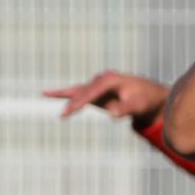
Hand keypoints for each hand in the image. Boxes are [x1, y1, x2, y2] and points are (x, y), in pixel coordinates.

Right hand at [46, 71, 167, 127]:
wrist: (151, 96)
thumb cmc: (146, 100)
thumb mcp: (138, 105)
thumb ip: (126, 109)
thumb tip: (113, 114)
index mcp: (110, 79)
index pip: (91, 91)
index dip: (80, 102)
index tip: (70, 111)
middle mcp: (101, 78)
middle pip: (82, 91)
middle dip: (71, 103)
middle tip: (62, 116)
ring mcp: (97, 84)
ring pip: (77, 91)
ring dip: (62, 95)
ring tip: (43, 93)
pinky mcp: (96, 91)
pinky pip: (77, 93)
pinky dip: (63, 94)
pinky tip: (47, 93)